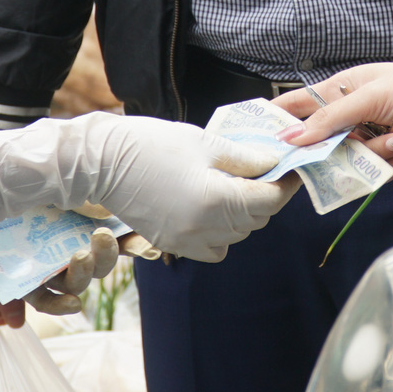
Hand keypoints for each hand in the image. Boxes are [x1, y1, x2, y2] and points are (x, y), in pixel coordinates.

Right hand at [0, 113, 299, 264]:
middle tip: (266, 173)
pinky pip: (213, 248)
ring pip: (237, 237)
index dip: (286, 185)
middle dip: (265, 198)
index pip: (269, 201)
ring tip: (237, 188)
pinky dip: (222, 234)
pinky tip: (214, 209)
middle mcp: (204, 228)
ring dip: (245, 216)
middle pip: (255, 221)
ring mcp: (186, 241)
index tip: (293, 171)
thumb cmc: (150, 144)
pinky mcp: (171, 245)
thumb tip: (275, 164)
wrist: (99, 163)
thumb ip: (244, 159)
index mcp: (216, 200)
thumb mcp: (205, 143)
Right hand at [272, 59, 392, 172]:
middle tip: (353, 145)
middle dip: (340, 148)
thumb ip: (329, 120)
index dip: (278, 118)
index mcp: (346, 88)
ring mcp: (375, 139)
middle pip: (324, 144)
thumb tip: (289, 139)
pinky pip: (378, 175)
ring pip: (353, 164)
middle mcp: (356, 115)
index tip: (255, 135)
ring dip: (379, 154)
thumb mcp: (373, 97)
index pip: (300, 103)